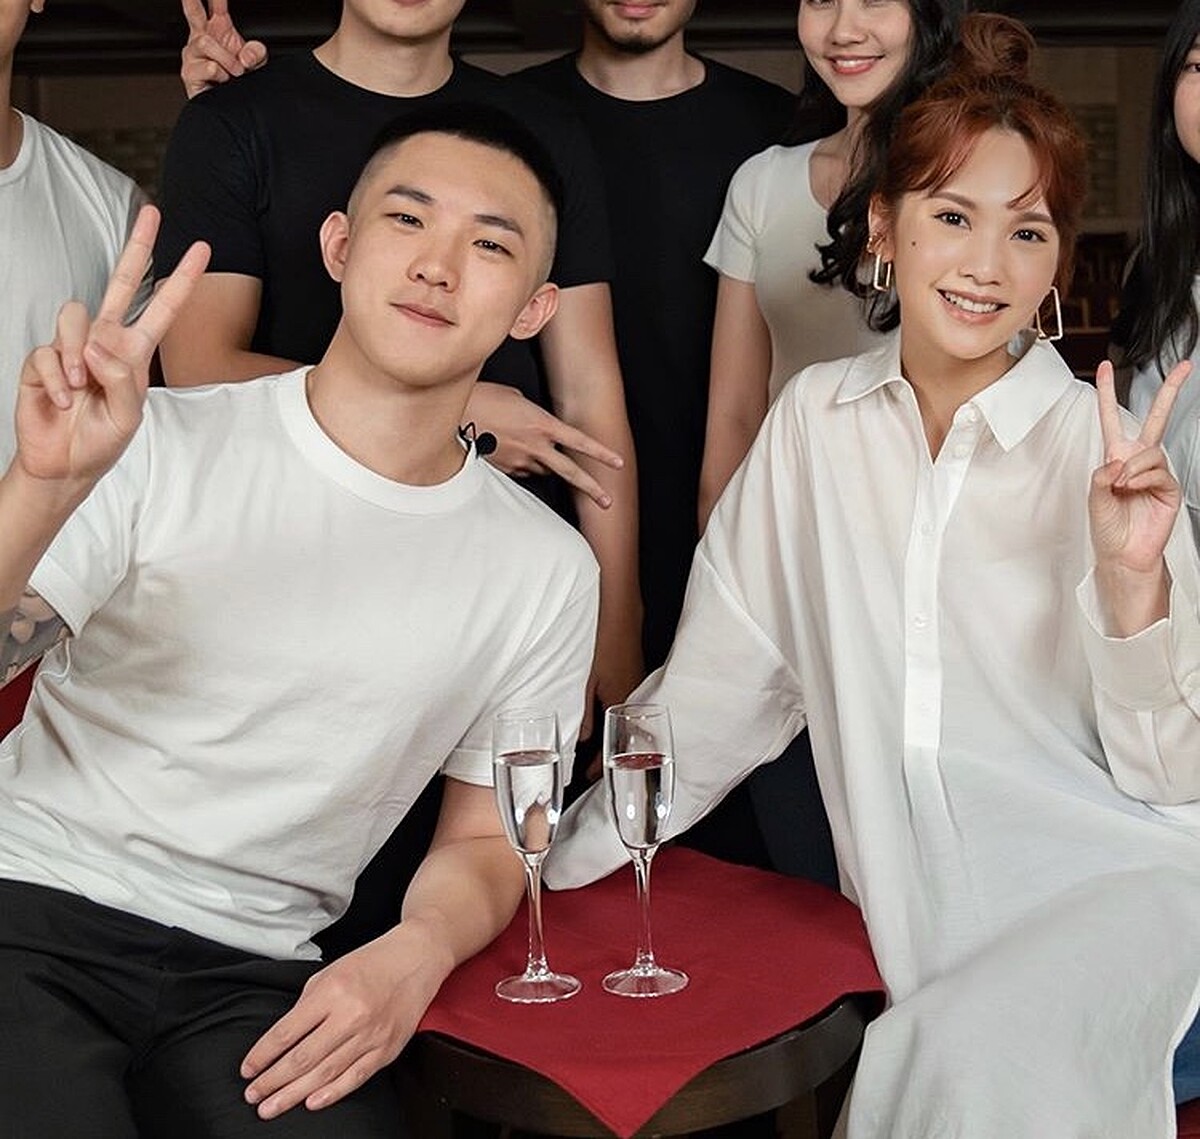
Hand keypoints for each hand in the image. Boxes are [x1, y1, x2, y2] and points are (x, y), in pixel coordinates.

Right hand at [15, 206, 209, 486]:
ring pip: (74, 316)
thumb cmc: (103, 439)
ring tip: (80, 387)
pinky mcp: (43, 357)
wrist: (65, 463)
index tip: (202, 249)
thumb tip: (96, 344)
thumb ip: (120, 378)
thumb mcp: (128, 414)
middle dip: (137, 247)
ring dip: (78, 358)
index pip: (161, 308)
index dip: (181, 279)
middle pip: (119, 282)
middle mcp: (104, 340)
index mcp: (134, 351)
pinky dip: (58, 381)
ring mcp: (72, 346)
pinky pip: (49, 353)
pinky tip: (63, 401)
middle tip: (154, 213)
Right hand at [181, 0, 266, 98]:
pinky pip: (208, 66)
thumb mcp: (257, 64)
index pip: (216, 5)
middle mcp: (201, 39)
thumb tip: (245, 55)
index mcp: (217, 30)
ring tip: (236, 72)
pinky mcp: (190, 73)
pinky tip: (223, 81)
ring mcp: (193, 55)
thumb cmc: (240, 82)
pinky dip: (222, 74)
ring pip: (205, 42)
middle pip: (192, 12)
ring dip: (226, 58)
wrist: (232, 108)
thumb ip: (256, 53)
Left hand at [241, 930, 434, 1118]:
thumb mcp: (331, 971)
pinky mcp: (387, 1048)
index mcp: (332, 991)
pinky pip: (355, 1076)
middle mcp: (351, 1014)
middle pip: (302, 1058)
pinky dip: (332, 1093)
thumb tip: (286, 1039)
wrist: (417, 958)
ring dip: (293, 1094)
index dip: (262, 1055)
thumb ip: (308, 1004)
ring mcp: (371, 1034)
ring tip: (271, 1106)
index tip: (248, 1069)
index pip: (287, 1032)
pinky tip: (311, 1102)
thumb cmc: (373, 962)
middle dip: (272, 1081)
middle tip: (253, 1095)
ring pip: (325, 1073)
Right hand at [465, 381, 623, 508]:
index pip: (580, 442)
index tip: (618, 463)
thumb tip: (538, 432)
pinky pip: (522, 470)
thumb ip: (534, 417)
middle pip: (570, 472)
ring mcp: (520, 461)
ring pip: (543, 470)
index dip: (601, 453)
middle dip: (591, 488)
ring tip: (528, 447)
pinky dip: (523, 464)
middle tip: (607, 501)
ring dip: (545, 465)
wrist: (453, 416)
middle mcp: (535, 447)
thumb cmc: (484, 399)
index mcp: (543, 425)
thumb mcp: (516, 399)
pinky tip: (510, 451)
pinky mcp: (505, 469)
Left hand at [1090, 358, 1189, 573]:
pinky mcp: (1169, 487)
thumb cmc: (1107, 527)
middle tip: (1184, 367)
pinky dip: (1142, 479)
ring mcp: (1155, 473)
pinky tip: (1133, 489)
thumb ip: (1101, 475)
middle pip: (1155, 419)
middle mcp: (1136, 461)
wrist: (1122, 553)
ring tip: (1122, 487)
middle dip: (1170, 392)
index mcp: (1115, 458)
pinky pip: (1158, 472)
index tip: (1104, 368)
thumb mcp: (1094, 497)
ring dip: (1133, 468)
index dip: (1108, 394)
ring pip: (1150, 452)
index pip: (1111, 419)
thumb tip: (1119, 461)